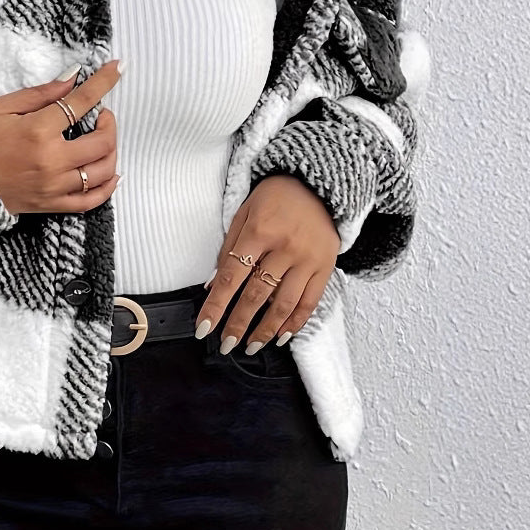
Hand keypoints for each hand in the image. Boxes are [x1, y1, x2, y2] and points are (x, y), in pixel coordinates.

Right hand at [0, 60, 123, 215]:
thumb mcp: (3, 107)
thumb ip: (42, 94)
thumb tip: (73, 79)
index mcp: (38, 131)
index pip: (82, 102)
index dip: (104, 82)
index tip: (117, 68)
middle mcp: (51, 161)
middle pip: (102, 141)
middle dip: (109, 123)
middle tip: (101, 115)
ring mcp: (53, 186)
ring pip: (102, 171)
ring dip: (111, 152)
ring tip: (102, 140)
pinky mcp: (50, 205)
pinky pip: (90, 201)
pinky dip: (106, 188)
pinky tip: (110, 174)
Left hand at [194, 174, 341, 353]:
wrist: (318, 183)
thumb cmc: (274, 198)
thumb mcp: (243, 213)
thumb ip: (228, 249)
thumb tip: (213, 286)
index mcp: (259, 231)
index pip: (231, 276)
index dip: (216, 305)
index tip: (204, 327)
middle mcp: (285, 247)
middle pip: (257, 295)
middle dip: (238, 324)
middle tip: (226, 344)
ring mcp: (308, 259)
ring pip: (284, 304)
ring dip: (266, 330)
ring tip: (251, 346)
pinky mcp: (325, 267)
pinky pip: (310, 302)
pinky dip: (295, 322)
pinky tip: (281, 336)